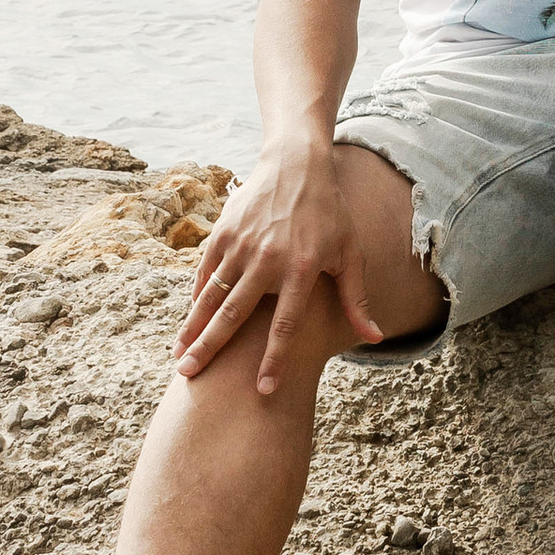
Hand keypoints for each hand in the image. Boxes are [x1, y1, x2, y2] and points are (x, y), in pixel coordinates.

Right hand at [175, 136, 380, 392]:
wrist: (296, 164)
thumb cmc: (329, 214)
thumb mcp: (349, 253)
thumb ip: (356, 299)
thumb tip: (374, 338)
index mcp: (303, 269)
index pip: (286, 325)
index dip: (275, 360)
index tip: (263, 390)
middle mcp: (268, 260)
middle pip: (235, 314)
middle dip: (211, 348)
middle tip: (190, 377)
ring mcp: (241, 246)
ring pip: (212, 296)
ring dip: (193, 327)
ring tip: (179, 356)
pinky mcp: (223, 233)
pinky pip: (207, 273)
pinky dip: (197, 298)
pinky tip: (189, 321)